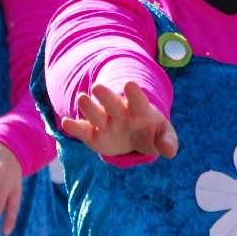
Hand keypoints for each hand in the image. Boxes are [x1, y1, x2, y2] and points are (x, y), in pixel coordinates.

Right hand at [60, 81, 178, 158]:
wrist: (135, 138)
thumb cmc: (151, 133)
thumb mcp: (163, 137)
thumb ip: (167, 141)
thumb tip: (171, 151)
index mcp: (140, 111)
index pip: (138, 101)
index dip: (134, 94)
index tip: (129, 83)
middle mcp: (120, 113)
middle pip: (113, 104)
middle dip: (106, 96)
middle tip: (97, 87)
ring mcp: (105, 122)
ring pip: (96, 114)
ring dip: (89, 107)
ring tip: (81, 98)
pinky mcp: (93, 135)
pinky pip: (83, 130)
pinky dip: (75, 127)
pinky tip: (65, 122)